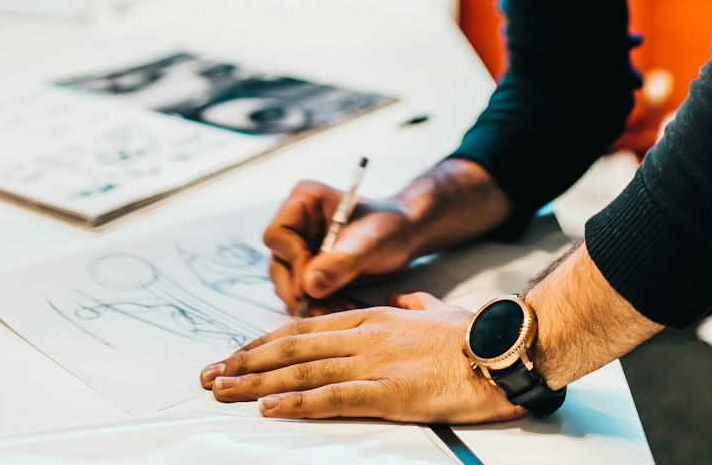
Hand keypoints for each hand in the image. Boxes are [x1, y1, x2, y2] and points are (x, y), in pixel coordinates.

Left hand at [200, 291, 526, 422]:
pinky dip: (295, 402)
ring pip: (300, 369)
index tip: (236, 353)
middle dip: (245, 361)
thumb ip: (411, 306)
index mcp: (370, 317)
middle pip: (290, 347)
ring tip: (221, 389)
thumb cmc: (472, 332)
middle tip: (209, 373)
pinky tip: (269, 407)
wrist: (502, 347)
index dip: (264, 342)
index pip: (303, 328)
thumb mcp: (434, 309)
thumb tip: (403, 303)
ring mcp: (371, 362)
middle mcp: (361, 335)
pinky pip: (331, 397)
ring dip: (254, 381)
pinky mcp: (386, 391)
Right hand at [263, 180, 418, 314]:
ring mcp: (300, 244)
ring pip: (286, 280)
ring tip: (336, 312)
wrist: (405, 236)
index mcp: (304, 200)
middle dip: (298, 290)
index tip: (316, 283)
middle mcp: (296, 221)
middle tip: (322, 311)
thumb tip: (309, 286)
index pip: (277, 235)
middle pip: (278, 261)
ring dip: (308, 302)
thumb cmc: (390, 227)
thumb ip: (340, 262)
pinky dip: (316, 304)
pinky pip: (301, 289)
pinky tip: (337, 309)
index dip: (293, 262)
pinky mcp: (308, 265)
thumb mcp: (369, 243)